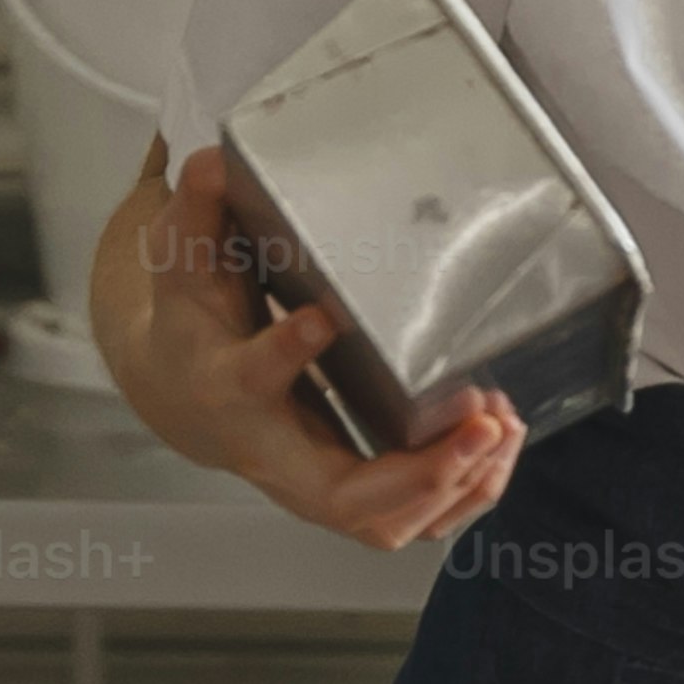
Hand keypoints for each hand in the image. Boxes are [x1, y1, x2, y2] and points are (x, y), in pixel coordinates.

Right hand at [97, 144, 526, 550]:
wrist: (182, 393)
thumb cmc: (195, 325)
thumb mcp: (184, 262)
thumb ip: (198, 214)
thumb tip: (209, 161)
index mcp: (225, 385)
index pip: (248, 382)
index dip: (284, 355)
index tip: (322, 316)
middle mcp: (270, 452)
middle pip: (340, 496)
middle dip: (417, 471)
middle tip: (478, 421)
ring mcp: (313, 485)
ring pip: (387, 523)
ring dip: (455, 484)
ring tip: (501, 425)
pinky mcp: (351, 495)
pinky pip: (415, 520)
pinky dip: (467, 490)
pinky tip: (500, 439)